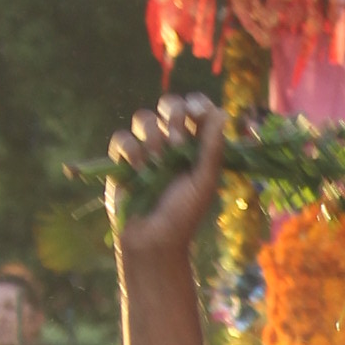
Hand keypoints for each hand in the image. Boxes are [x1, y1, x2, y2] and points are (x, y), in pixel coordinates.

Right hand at [109, 95, 225, 277]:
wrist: (154, 240)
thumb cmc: (184, 215)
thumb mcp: (204, 181)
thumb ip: (213, 148)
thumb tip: (222, 112)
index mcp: (194, 145)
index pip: (195, 109)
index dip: (196, 104)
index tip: (197, 113)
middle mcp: (170, 142)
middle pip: (169, 105)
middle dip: (174, 115)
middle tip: (179, 140)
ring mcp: (145, 148)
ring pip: (145, 118)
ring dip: (153, 136)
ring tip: (158, 162)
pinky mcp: (122, 159)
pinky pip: (123, 137)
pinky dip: (131, 149)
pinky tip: (139, 169)